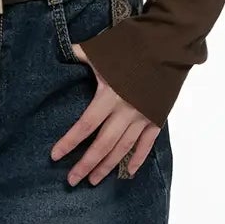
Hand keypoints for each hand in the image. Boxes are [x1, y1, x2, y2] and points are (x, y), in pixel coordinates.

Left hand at [51, 40, 160, 183]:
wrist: (169, 43)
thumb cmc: (134, 43)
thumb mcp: (103, 49)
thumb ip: (81, 54)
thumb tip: (63, 50)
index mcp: (110, 95)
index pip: (85, 125)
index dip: (69, 142)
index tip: (55, 156)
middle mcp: (126, 111)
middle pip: (103, 144)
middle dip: (86, 164)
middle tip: (72, 181)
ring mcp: (144, 116)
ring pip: (122, 148)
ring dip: (107, 166)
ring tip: (93, 180)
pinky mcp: (157, 117)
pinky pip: (146, 143)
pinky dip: (137, 158)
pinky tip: (128, 172)